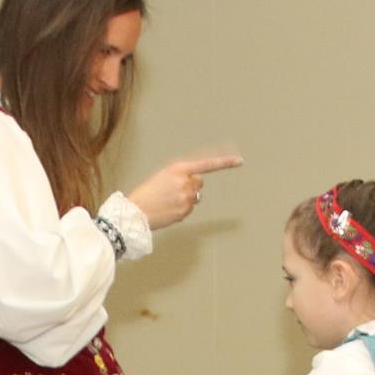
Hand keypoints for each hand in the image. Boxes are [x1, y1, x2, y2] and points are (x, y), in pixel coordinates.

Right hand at [128, 153, 242, 229]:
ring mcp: (187, 197)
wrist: (135, 212)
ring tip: (167, 202)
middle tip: (172, 192)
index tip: (239, 161)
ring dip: (186, 199)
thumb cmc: (144, 194)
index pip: (206, 164)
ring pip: (194, 197)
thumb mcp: (161, 177)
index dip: (224, 163)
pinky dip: (181, 210)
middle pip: (199, 182)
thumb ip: (180, 177)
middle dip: (191, 186)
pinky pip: (189, 209)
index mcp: (178, 169)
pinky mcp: (186, 211)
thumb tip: (195, 186)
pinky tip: (168, 210)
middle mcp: (185, 182)